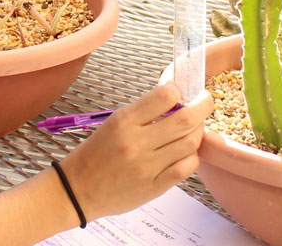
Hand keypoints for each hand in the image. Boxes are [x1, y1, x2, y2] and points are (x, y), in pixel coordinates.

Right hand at [57, 82, 214, 221]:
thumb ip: (143, 114)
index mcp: (123, 122)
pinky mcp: (154, 187)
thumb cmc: (94, 155)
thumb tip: (176, 101)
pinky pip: (186, 168)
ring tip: (193, 130)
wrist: (77, 191)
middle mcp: (136, 142)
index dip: (179, 90)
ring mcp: (147, 167)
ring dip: (198, 133)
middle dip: (203, 107)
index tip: (182, 92)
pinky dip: (192, 157)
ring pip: (190, 143)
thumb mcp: (112, 125)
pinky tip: (185, 153)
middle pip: (186, 120)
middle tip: (204, 103)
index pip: (164, 96)